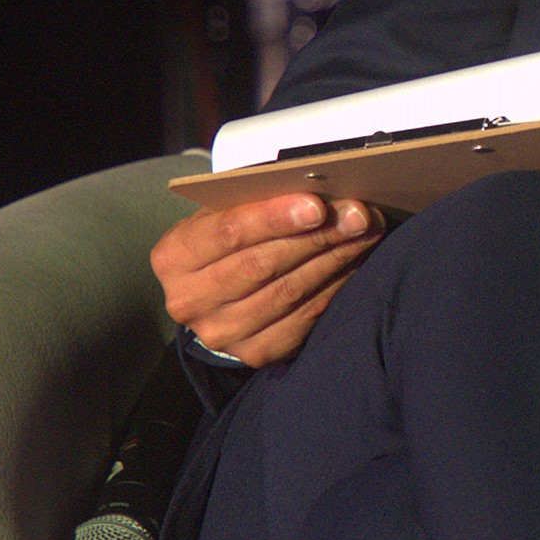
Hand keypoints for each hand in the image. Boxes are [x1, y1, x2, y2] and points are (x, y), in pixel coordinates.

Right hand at [149, 192, 384, 367]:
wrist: (209, 300)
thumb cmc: (220, 243)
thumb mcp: (217, 216)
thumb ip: (251, 202)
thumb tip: (314, 186)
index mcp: (174, 257)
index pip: (229, 232)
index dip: (275, 217)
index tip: (317, 204)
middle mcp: (190, 300)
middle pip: (263, 264)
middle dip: (318, 235)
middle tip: (358, 214)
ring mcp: (222, 333)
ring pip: (289, 291)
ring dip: (335, 258)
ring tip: (365, 232)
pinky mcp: (255, 353)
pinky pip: (304, 317)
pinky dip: (334, 286)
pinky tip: (354, 262)